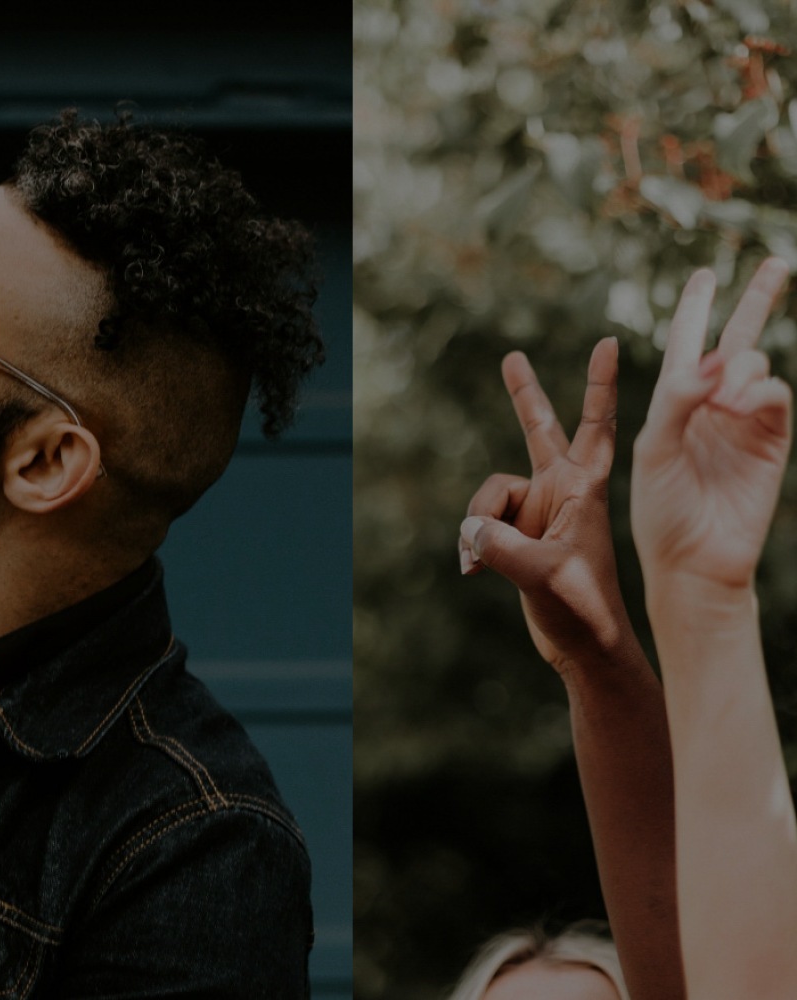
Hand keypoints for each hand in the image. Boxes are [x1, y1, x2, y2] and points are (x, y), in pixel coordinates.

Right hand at [459, 338, 639, 673]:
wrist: (584, 645)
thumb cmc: (583, 607)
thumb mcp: (542, 574)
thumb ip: (498, 545)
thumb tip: (468, 529)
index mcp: (585, 490)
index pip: (596, 427)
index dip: (599, 385)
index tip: (608, 342)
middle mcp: (562, 492)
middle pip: (539, 431)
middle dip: (525, 396)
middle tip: (511, 357)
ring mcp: (538, 511)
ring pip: (488, 495)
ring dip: (479, 525)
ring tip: (482, 561)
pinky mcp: (518, 534)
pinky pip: (478, 523)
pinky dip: (471, 545)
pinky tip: (474, 572)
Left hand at [631, 260, 791, 591]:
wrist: (695, 558)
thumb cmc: (661, 509)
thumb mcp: (653, 450)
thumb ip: (676, 402)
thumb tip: (709, 363)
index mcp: (671, 403)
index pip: (685, 344)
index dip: (695, 310)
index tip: (704, 275)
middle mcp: (710, 404)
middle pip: (735, 340)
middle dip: (754, 302)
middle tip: (776, 264)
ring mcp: (743, 419)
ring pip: (753, 364)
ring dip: (738, 368)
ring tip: (721, 398)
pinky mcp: (771, 438)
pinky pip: (774, 394)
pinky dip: (759, 389)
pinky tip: (740, 403)